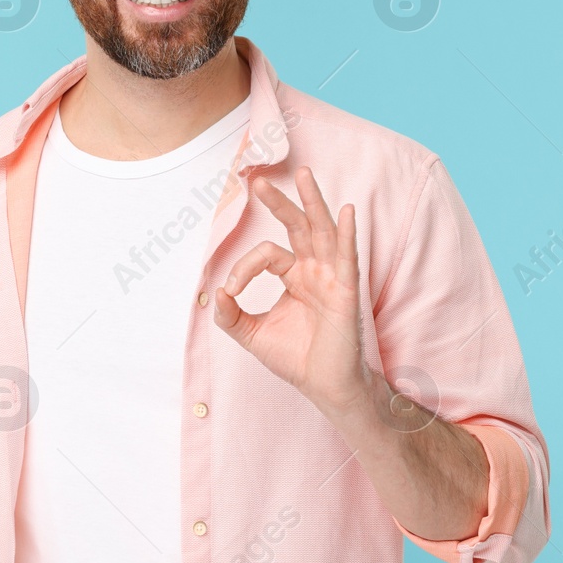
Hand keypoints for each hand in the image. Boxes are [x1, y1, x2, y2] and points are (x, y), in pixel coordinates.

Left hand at [213, 165, 367, 413]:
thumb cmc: (296, 359)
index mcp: (295, 276)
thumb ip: (231, 316)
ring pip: (322, 232)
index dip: (244, 268)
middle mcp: (314, 270)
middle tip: (257, 181)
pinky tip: (346, 212)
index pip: (267, 254)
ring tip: (304, 175)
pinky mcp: (347, 292)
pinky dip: (347, 234)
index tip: (230, 292)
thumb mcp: (252, 335)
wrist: (324, 387)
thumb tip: (215, 292)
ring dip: (313, 203)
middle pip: (297, 227)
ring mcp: (332, 278)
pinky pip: (347, 258)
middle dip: (279, 203)